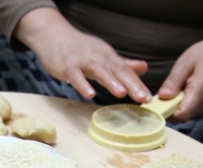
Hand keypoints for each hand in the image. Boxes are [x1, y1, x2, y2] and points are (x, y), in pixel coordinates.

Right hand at [15, 8, 150, 102]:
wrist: (53, 35)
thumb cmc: (80, 49)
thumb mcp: (104, 55)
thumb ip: (123, 63)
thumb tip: (144, 67)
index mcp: (108, 56)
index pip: (126, 70)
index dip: (138, 83)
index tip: (149, 97)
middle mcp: (98, 57)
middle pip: (117, 70)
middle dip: (131, 84)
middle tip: (143, 98)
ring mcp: (82, 61)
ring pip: (98, 71)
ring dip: (110, 81)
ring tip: (121, 93)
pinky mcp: (67, 66)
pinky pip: (75, 76)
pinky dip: (82, 84)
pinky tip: (89, 94)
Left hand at [158, 27, 202, 120]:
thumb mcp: (184, 63)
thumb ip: (174, 81)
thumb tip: (162, 97)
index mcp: (200, 91)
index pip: (181, 114)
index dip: (167, 112)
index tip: (157, 103)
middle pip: (181, 116)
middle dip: (170, 107)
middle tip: (168, 90)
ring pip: (184, 115)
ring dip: (176, 105)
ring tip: (179, 88)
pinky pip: (190, 111)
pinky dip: (183, 104)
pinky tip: (185, 91)